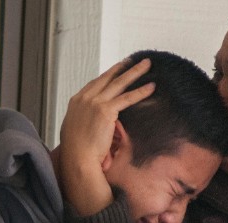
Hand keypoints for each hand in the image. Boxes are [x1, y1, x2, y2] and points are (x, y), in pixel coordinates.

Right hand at [58, 59, 154, 215]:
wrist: (77, 158)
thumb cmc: (77, 150)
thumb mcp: (76, 129)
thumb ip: (86, 120)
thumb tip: (93, 122)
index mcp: (77, 101)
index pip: (96, 83)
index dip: (108, 75)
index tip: (118, 69)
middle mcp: (85, 98)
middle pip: (108, 78)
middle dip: (123, 67)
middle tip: (133, 60)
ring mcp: (95, 102)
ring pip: (119, 83)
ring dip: (135, 72)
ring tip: (146, 65)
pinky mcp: (106, 110)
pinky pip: (127, 98)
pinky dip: (140, 91)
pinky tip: (151, 86)